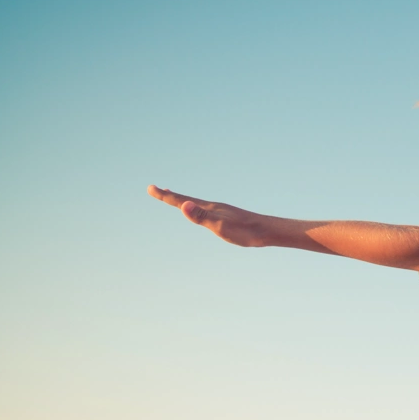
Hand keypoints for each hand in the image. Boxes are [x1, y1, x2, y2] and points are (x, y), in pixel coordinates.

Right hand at [147, 185, 271, 246]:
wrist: (268, 231)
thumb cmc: (245, 231)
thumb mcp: (220, 226)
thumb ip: (201, 216)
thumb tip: (184, 204)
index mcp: (208, 208)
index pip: (182, 200)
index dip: (165, 196)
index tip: (150, 188)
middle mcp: (213, 207)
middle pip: (187, 199)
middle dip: (171, 195)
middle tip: (157, 189)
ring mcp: (221, 211)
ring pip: (197, 204)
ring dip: (183, 200)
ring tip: (176, 198)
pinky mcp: (228, 217)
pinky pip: (207, 210)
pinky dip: (197, 208)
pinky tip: (201, 212)